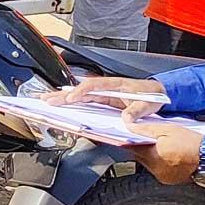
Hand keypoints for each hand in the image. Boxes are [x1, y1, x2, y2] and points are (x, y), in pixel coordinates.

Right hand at [41, 76, 165, 125]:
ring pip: (80, 96)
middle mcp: (106, 88)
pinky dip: (72, 103)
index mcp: (115, 85)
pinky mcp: (103, 101)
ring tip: (47, 101)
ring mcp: (103, 94)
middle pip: (81, 90)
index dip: (81, 92)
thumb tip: (126, 119)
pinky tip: (62, 105)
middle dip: (63, 94)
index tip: (71, 99)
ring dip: (64, 98)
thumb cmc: (152, 95)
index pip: (94, 87)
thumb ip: (137, 111)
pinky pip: (85, 101)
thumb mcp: (148, 104)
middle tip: (46, 99)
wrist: (158, 94)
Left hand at [124, 122, 203, 184]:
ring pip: (148, 164)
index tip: (121, 137)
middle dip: (140, 148)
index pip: (132, 148)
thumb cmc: (193, 142)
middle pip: (139, 157)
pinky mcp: (169, 180)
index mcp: (154, 155)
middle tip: (147, 140)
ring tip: (162, 147)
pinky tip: (168, 156)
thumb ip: (146, 129)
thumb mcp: (168, 129)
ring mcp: (162, 176)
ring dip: (150, 156)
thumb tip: (130, 126)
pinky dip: (159, 163)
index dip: (126, 141)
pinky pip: (157, 170)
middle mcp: (156, 168)